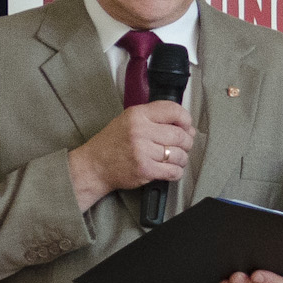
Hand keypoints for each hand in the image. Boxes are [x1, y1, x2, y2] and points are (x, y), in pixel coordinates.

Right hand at [69, 101, 195, 211]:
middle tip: (182, 146)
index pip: (173, 110)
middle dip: (186, 142)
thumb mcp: (129, 120)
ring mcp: (142, 151)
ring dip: (182, 159)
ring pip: (180, 154)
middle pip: (180, 135)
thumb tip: (188, 128)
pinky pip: (174, 171)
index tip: (186, 126)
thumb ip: (156, 119)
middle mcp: (140, 131)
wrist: (94, 166)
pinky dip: (176, 172)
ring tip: (174, 159)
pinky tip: (170, 169)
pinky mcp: (145, 170)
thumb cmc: (113, 143)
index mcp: (137, 115)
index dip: (185, 119)